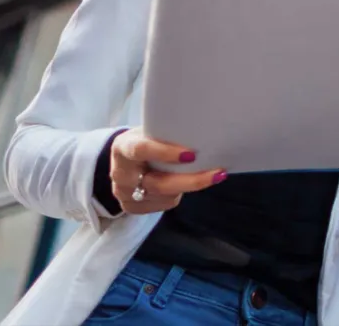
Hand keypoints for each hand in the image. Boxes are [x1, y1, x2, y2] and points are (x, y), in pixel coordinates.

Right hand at [109, 129, 226, 214]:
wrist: (124, 160)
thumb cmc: (145, 139)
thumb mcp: (150, 130)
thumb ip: (168, 132)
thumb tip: (206, 130)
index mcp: (123, 147)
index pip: (141, 150)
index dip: (165, 153)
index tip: (191, 155)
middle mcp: (120, 173)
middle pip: (158, 183)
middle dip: (191, 180)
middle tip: (218, 173)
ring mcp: (124, 194)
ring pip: (164, 196)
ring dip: (190, 186)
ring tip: (212, 175)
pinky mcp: (132, 207)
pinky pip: (163, 204)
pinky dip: (179, 194)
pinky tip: (189, 183)